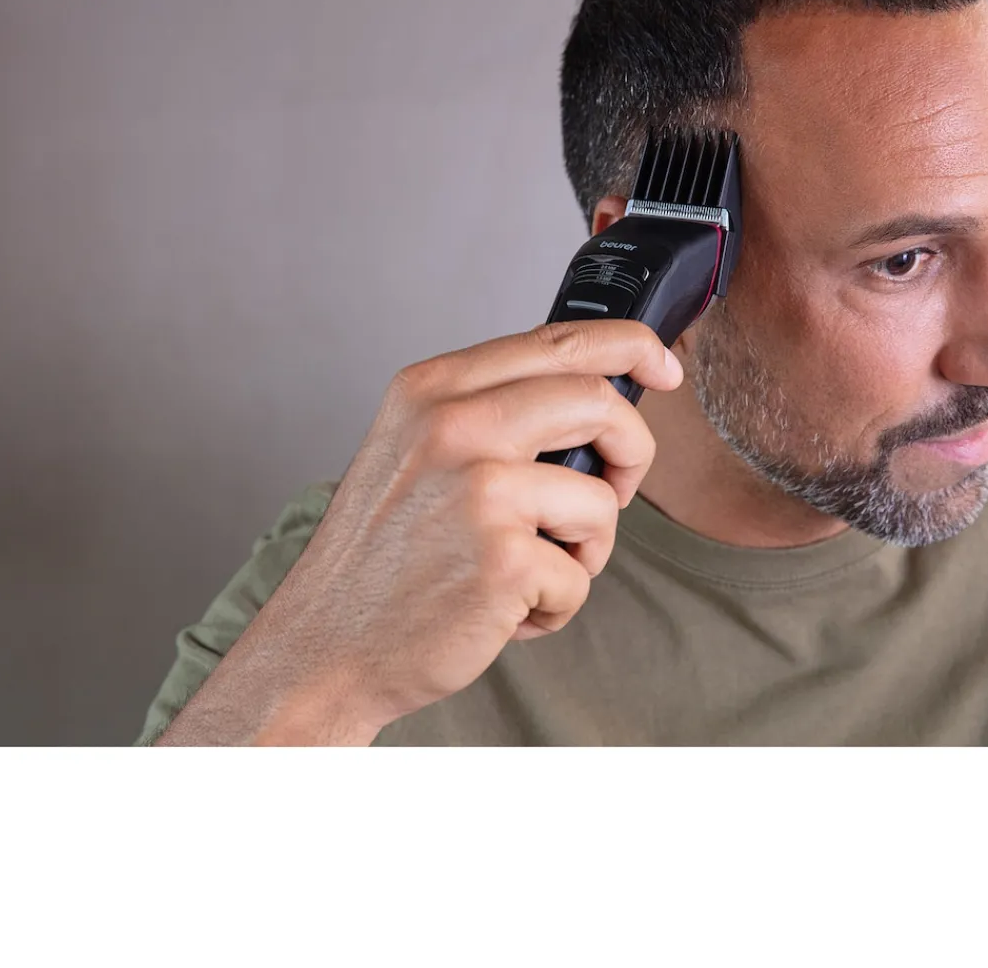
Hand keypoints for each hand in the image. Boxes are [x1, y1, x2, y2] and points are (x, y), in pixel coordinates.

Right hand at [227, 320, 683, 743]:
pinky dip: (556, 603)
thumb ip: (491, 411)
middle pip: (599, 401)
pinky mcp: (502, 558)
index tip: (663, 368)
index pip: (557, 341)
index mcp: (433, 388)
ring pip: (602, 499)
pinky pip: (581, 574)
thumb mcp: (417, 449)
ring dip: (586, 548)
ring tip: (529, 570)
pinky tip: (504, 610)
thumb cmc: (381, 554)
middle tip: (612, 490)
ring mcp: (478, 489)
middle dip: (631, 450)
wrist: (325, 645)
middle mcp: (452, 425)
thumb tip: (593, 392)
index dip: (629, 348)